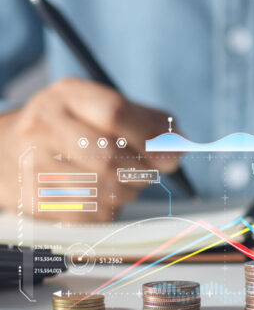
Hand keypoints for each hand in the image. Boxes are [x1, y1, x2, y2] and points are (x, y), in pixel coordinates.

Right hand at [0, 77, 178, 221]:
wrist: (7, 151)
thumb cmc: (75, 127)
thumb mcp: (103, 107)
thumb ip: (148, 121)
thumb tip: (180, 148)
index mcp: (68, 95)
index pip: (115, 113)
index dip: (151, 137)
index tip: (173, 157)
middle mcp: (44, 125)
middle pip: (109, 157)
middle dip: (142, 171)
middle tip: (150, 173)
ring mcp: (33, 163)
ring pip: (102, 190)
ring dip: (128, 192)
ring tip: (124, 181)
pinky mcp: (33, 199)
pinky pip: (89, 214)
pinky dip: (109, 209)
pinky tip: (102, 196)